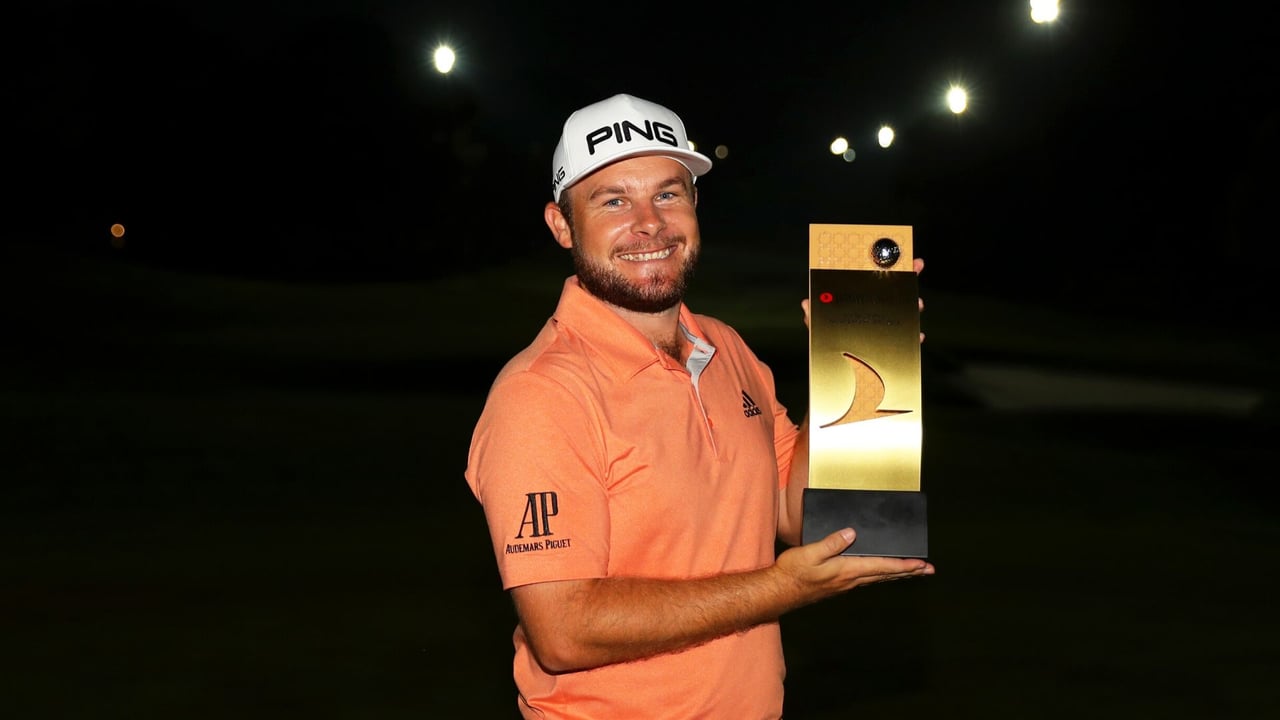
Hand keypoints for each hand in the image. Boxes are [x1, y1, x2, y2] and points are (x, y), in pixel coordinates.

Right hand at [773, 528, 933, 603]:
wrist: (778, 592)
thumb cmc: (791, 573)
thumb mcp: (809, 553)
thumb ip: (831, 543)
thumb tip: (852, 533)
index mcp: (846, 570)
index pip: (882, 566)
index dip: (903, 565)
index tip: (922, 564)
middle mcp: (850, 579)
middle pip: (885, 575)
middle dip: (908, 571)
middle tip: (928, 570)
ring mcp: (845, 584)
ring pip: (878, 578)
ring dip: (897, 574)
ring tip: (912, 571)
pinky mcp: (839, 585)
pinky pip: (867, 579)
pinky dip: (881, 575)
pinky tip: (882, 574)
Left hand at [800, 256, 925, 342]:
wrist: (843, 373)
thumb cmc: (831, 344)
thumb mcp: (820, 328)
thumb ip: (813, 317)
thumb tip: (806, 304)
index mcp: (859, 299)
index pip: (875, 276)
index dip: (888, 262)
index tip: (900, 251)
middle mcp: (876, 308)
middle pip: (896, 287)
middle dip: (909, 274)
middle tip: (915, 267)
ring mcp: (887, 324)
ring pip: (907, 309)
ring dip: (914, 303)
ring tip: (916, 302)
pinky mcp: (895, 343)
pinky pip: (908, 337)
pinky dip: (914, 335)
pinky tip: (917, 334)